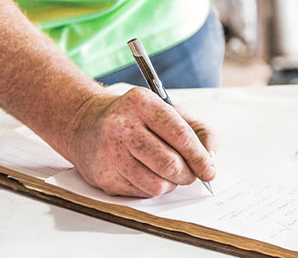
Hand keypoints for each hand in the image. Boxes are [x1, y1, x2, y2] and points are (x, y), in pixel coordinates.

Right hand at [56, 87, 217, 196]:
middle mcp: (122, 125)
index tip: (209, 170)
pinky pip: (141, 194)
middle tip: (190, 174)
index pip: (180, 136)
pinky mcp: (104, 176)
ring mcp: (110, 152)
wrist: (86, 123)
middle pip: (170, 164)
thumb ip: (198, 130)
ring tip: (167, 172)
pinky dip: (152, 188)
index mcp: (142, 103)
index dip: (200, 157)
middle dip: (187, 175)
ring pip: (157, 185)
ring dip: (170, 184)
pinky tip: (145, 173)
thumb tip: (211, 158)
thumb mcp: (167, 111)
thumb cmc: (135, 119)